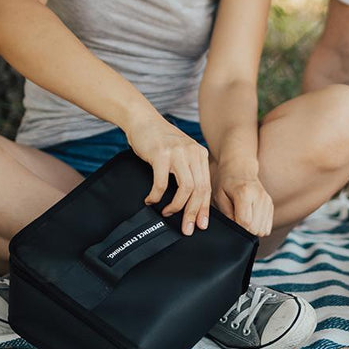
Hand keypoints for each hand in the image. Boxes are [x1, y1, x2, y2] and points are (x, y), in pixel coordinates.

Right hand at [125, 115, 210, 234]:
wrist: (142, 120)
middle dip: (193, 213)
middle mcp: (193, 153)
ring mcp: (178, 153)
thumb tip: (192, 202)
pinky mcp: (161, 154)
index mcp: (200, 155)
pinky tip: (151, 200)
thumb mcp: (181, 154)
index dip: (204, 209)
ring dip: (176, 206)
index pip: (207, 187)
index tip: (201, 225)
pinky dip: (157, 196)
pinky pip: (162, 183)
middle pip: (199, 190)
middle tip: (187, 228)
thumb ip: (189, 172)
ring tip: (167, 212)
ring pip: (185, 188)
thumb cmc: (160, 142)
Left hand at [213, 169, 273, 236]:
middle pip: (256, 228)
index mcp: (245, 194)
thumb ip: (226, 213)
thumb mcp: (219, 196)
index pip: (245, 223)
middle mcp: (259, 197)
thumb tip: (234, 228)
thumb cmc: (226, 182)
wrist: (240, 168)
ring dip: (252, 229)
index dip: (237, 228)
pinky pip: (267, 227)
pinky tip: (251, 218)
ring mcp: (267, 201)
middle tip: (236, 220)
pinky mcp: (270, 205)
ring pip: (263, 230)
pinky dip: (259, 227)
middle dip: (245, 230)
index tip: (232, 222)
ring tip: (244, 218)